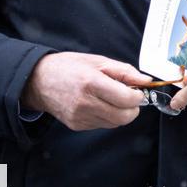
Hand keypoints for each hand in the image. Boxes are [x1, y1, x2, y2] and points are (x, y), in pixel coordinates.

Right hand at [20, 52, 151, 130]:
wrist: (39, 81)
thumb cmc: (69, 67)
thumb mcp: (98, 61)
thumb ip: (125, 72)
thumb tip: (146, 81)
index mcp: (92, 83)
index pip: (127, 99)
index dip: (138, 96)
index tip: (138, 91)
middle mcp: (85, 103)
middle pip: (124, 117)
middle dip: (133, 108)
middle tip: (129, 97)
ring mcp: (80, 117)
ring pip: (115, 123)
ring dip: (120, 113)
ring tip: (112, 98)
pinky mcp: (77, 125)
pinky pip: (102, 125)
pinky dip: (107, 116)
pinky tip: (100, 104)